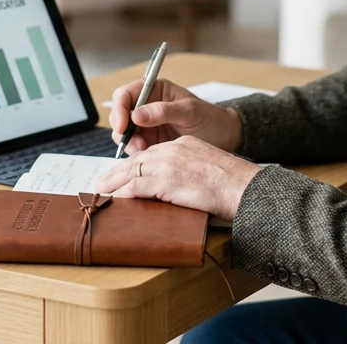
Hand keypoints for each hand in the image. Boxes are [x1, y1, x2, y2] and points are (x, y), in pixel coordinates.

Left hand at [95, 136, 260, 221]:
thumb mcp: (209, 171)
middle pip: (139, 159)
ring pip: (133, 171)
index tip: (126, 173)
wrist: (243, 187)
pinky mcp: (165, 179)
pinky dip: (124, 194)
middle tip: (104, 181)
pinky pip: (136, 186)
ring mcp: (168, 163)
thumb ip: (190, 174)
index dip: (136, 164)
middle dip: (119, 171)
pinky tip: (116, 201)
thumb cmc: (234, 185)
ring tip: (103, 191)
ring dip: (115, 182)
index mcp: (185, 145)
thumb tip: (179, 190)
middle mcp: (174, 149)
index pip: (153, 153)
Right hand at [109, 78, 241, 154]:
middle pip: (119, 114)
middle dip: (122, 129)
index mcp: (155, 90)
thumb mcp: (190, 111)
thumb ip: (164, 111)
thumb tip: (137, 114)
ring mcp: (146, 125)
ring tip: (143, 149)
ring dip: (128, 142)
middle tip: (133, 143)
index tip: (123, 125)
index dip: (119, 108)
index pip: (126, 94)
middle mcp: (147, 106)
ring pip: (123, 132)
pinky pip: (133, 146)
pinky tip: (146, 155)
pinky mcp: (149, 142)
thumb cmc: (211, 118)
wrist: (224, 138)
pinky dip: (134, 152)